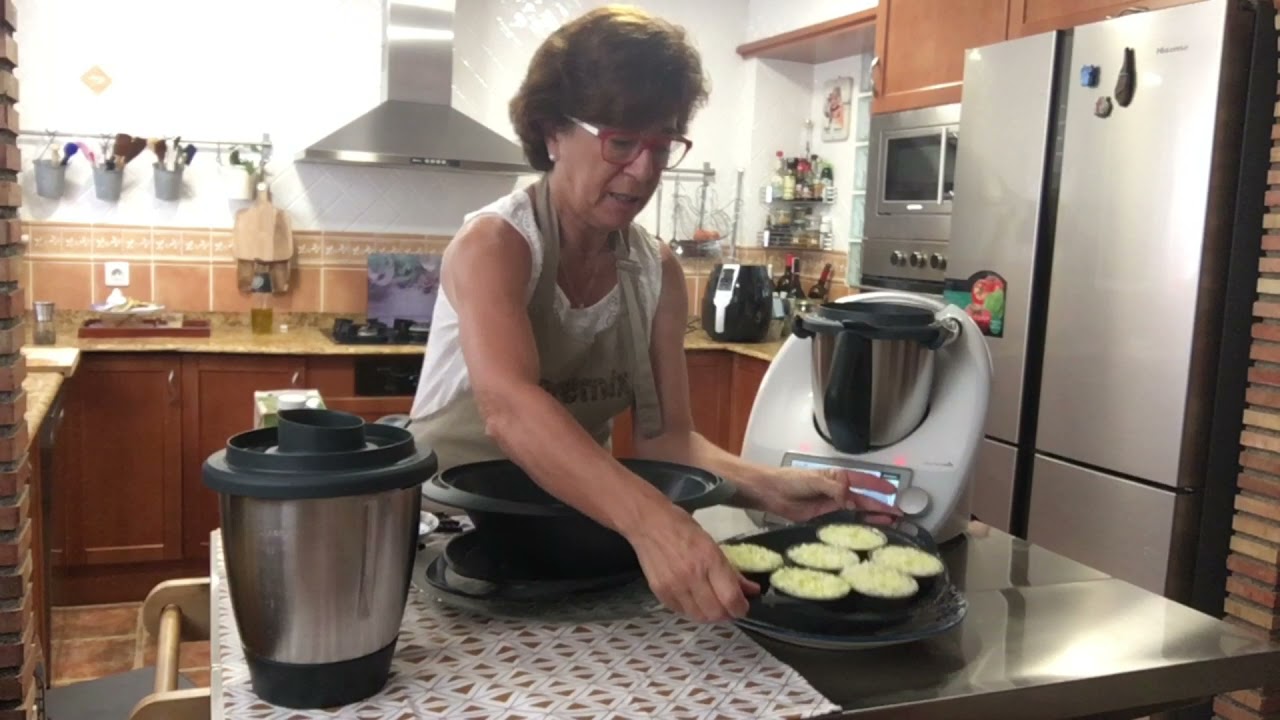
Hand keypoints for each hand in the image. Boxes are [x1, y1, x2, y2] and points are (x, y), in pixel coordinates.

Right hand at [624, 506, 757, 622]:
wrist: (648, 523)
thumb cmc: (684, 528)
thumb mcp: (713, 544)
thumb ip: (732, 571)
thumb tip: (752, 590)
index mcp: (709, 560)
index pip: (730, 598)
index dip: (741, 608)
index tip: (743, 606)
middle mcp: (692, 576)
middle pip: (716, 613)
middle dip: (727, 614)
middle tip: (729, 607)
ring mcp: (674, 586)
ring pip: (699, 617)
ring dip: (710, 615)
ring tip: (712, 605)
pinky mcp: (660, 593)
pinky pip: (682, 612)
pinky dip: (692, 610)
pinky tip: (694, 600)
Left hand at [742, 467, 900, 522]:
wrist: (771, 493)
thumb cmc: (790, 480)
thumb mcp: (814, 479)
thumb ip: (832, 486)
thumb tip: (848, 494)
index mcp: (838, 479)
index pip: (864, 481)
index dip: (879, 487)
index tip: (894, 492)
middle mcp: (838, 493)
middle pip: (864, 501)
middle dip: (881, 508)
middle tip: (898, 517)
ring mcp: (831, 507)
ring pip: (856, 515)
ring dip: (871, 520)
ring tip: (888, 527)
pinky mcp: (823, 520)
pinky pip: (842, 525)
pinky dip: (854, 530)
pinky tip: (864, 535)